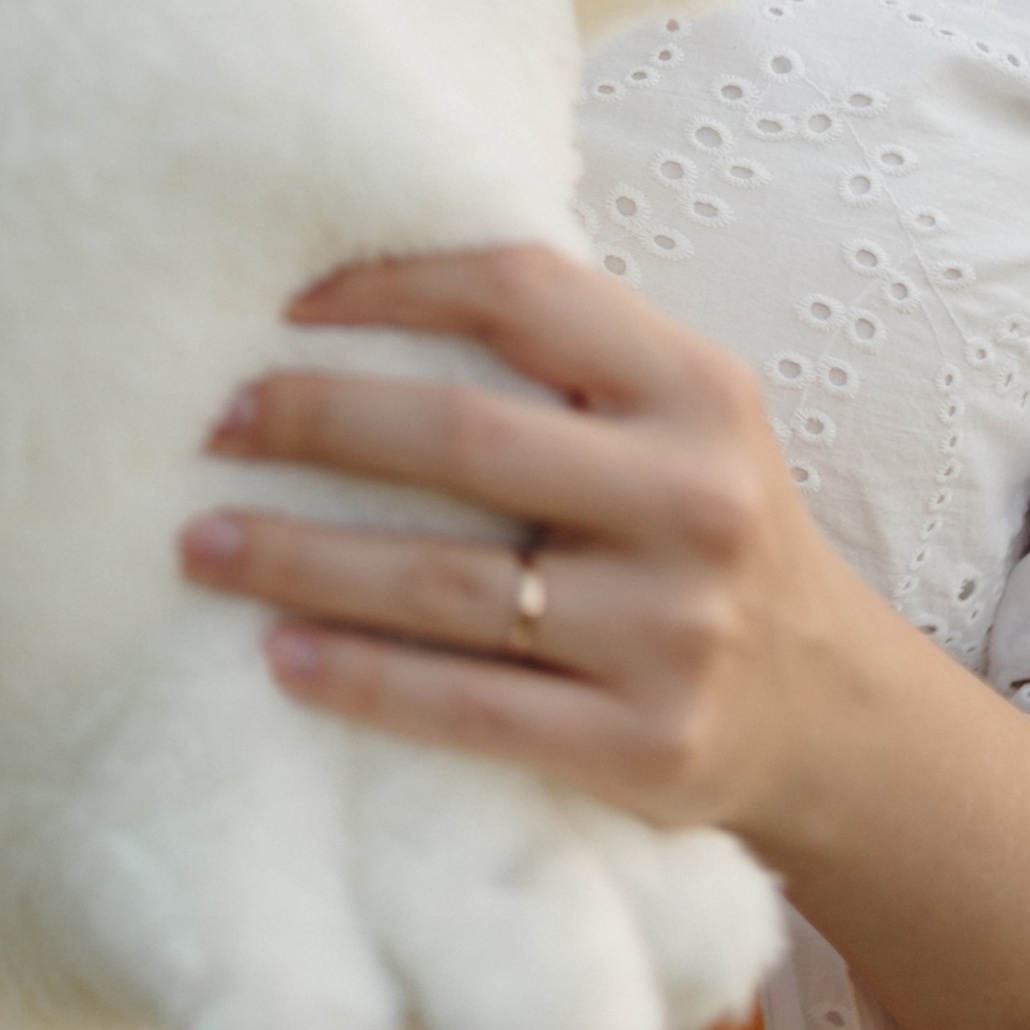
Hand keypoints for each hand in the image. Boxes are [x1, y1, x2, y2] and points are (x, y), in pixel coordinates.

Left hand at [178, 245, 844, 853]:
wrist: (829, 711)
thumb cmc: (695, 531)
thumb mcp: (673, 418)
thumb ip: (560, 358)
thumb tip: (344, 286)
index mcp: (698, 389)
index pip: (522, 290)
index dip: (387, 283)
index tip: (276, 303)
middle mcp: (697, 501)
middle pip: (463, 437)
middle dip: (314, 421)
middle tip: (211, 424)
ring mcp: (678, 632)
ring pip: (445, 583)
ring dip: (299, 559)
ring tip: (200, 543)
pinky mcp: (649, 745)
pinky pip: (468, 707)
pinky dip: (360, 680)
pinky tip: (278, 657)